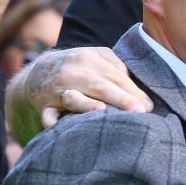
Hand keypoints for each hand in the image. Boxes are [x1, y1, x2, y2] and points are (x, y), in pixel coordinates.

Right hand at [5, 47, 152, 144]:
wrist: (37, 73)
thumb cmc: (77, 68)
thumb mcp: (95, 58)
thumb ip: (117, 68)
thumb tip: (140, 91)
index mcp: (88, 58)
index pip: (116, 75)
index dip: (133, 91)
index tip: (148, 106)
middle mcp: (72, 71)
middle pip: (100, 85)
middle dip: (121, 99)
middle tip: (140, 112)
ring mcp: (56, 89)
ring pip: (73, 97)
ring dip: (85, 105)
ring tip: (102, 112)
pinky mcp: (44, 106)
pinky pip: (48, 116)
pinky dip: (52, 122)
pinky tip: (59, 126)